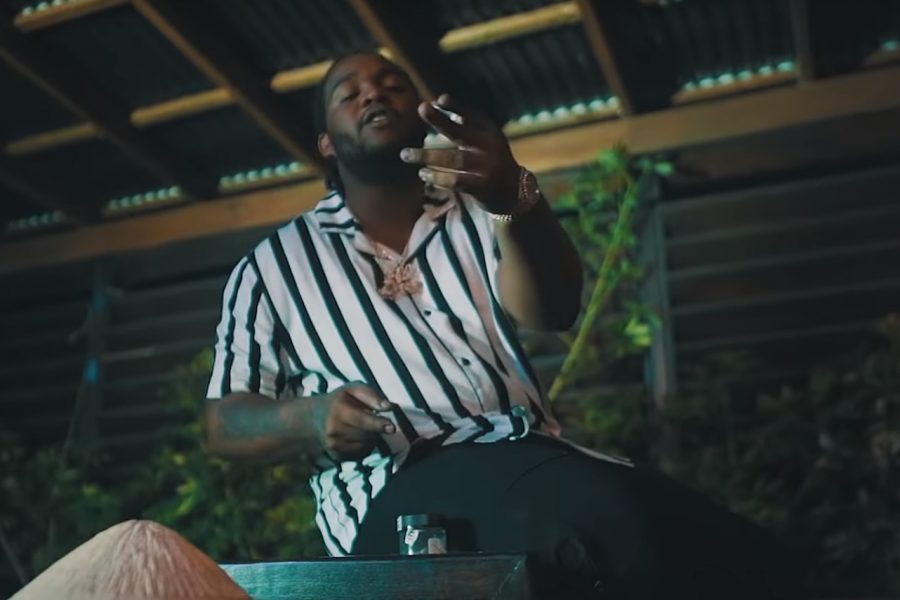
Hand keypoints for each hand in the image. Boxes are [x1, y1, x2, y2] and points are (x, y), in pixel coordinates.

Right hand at [312, 383, 396, 460]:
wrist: (317, 417)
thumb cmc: (341, 400)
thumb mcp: (354, 389)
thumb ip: (372, 396)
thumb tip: (389, 407)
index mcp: (338, 409)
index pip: (362, 420)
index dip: (378, 424)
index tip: (392, 428)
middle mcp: (333, 429)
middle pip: (367, 434)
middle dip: (376, 429)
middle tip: (375, 421)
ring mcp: (333, 445)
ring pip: (366, 445)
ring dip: (372, 437)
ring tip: (363, 426)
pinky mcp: (337, 456)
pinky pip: (362, 453)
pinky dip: (365, 445)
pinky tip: (359, 436)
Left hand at [400, 94, 519, 213]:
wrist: (514, 193)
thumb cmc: (491, 162)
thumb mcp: (485, 141)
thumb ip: (466, 126)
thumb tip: (438, 104)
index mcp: (490, 133)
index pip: (473, 116)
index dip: (457, 107)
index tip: (439, 100)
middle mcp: (490, 148)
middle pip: (461, 132)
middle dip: (440, 120)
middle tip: (421, 108)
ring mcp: (487, 168)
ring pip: (453, 159)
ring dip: (427, 155)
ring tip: (406, 154)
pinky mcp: (482, 187)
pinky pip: (455, 181)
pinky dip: (437, 177)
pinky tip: (423, 173)